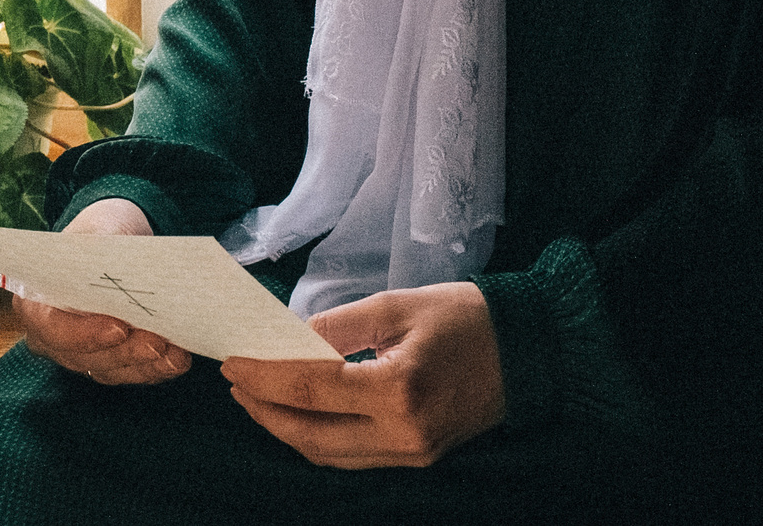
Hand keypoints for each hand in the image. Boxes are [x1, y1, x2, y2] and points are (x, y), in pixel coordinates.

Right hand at [9, 199, 191, 385]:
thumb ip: (103, 249)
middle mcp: (48, 334)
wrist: (117, 240)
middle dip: (124, 352)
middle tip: (157, 341)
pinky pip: (127, 373)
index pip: (51, 327)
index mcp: (33, 299)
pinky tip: (177, 359)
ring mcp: (77, 351)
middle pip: (83, 357)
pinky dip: (154, 369)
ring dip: (143, 364)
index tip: (119, 328)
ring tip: (174, 352)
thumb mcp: (100, 227)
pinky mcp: (106, 361)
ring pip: (108, 370)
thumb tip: (120, 271)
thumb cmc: (101, 231)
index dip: (84, 334)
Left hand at [221, 281, 505, 467]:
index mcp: (399, 389)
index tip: (232, 360)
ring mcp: (412, 452)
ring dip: (286, 428)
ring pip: (329, 454)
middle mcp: (403, 433)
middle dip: (264, 409)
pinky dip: (317, 437)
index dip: (265, 376)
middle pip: (312, 434)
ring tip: (255, 398)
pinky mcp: (418, 456)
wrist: (530, 351)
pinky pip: (353, 457)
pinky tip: (297, 414)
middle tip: (234, 381)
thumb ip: (335, 327)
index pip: (311, 389)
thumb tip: (286, 341)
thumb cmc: (466, 317)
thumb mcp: (395, 306)